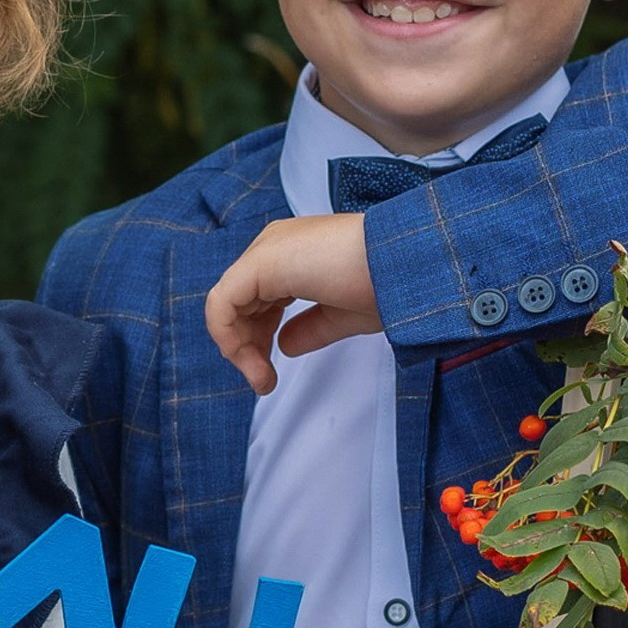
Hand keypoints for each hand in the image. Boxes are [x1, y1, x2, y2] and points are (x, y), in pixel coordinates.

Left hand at [204, 213, 381, 394]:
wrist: (405, 268)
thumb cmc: (388, 284)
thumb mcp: (342, 315)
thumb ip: (309, 328)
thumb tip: (284, 345)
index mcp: (295, 253)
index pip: (257, 299)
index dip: (258, 338)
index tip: (272, 373)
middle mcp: (276, 246)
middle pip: (239, 303)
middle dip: (246, 348)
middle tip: (264, 381)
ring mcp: (267, 251)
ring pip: (227, 305)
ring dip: (238, 349)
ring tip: (262, 378)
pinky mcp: (261, 263)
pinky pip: (222, 303)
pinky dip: (228, 337)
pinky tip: (252, 362)